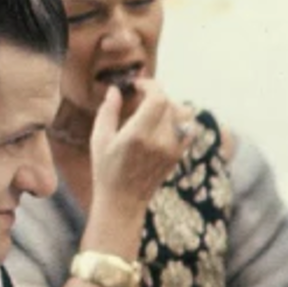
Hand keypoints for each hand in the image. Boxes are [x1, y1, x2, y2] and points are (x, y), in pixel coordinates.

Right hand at [90, 79, 195, 217]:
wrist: (124, 201)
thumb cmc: (107, 170)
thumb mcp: (100, 138)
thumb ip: (108, 111)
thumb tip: (115, 90)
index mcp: (138, 135)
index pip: (158, 98)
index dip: (150, 85)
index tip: (138, 86)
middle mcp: (159, 141)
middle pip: (171, 104)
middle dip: (157, 95)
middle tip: (142, 98)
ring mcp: (172, 150)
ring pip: (183, 115)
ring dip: (170, 107)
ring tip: (154, 111)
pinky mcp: (177, 156)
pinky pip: (188, 130)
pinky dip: (180, 121)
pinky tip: (164, 124)